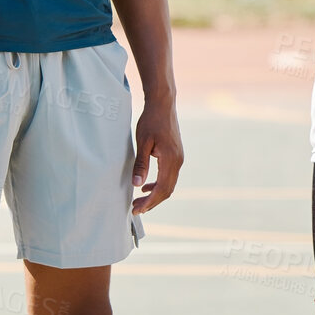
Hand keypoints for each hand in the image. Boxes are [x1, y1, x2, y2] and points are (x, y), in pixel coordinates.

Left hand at [132, 99, 182, 213]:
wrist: (163, 105)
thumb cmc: (151, 121)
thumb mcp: (142, 142)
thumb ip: (141, 164)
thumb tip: (137, 185)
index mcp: (171, 159)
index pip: (162, 188)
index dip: (149, 202)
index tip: (136, 209)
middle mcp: (178, 161)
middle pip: (167, 190)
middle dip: (152, 202)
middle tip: (135, 209)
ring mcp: (179, 158)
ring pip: (169, 184)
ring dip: (155, 195)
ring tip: (139, 200)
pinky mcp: (176, 155)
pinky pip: (169, 176)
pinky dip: (159, 185)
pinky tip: (146, 186)